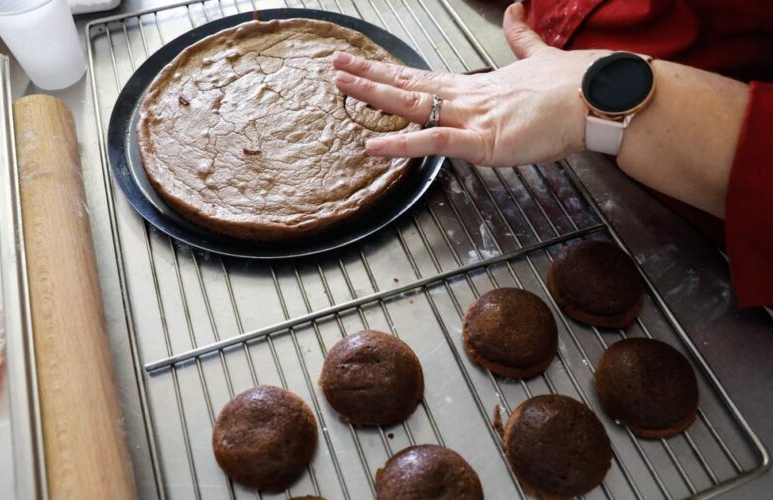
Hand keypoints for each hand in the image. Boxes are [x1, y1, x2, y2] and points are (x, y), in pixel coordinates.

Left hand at [332, 3, 608, 166]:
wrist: (597, 96)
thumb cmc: (572, 84)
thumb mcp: (539, 57)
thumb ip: (520, 38)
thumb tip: (516, 10)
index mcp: (477, 86)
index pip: (423, 76)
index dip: (392, 70)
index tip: (365, 63)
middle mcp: (467, 98)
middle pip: (409, 84)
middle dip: (370, 76)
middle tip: (337, 66)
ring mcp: (472, 117)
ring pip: (412, 104)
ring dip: (374, 95)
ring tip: (342, 85)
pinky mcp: (483, 141)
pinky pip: (434, 142)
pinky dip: (402, 145)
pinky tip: (374, 146)